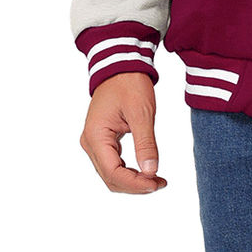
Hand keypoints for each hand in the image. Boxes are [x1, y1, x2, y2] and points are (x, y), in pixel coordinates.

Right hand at [79, 73, 167, 192]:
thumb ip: (146, 144)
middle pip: (110, 177)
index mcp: (96, 136)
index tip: (157, 184)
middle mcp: (91, 143)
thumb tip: (151, 172)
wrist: (121, 66)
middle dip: (135, 185)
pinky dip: (129, 171)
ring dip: (133, 180)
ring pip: (111, 173)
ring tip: (157, 180)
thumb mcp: (142, 113)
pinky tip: (147, 171)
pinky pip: (113, 163)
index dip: (135, 183)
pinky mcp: (102, 140)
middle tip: (161, 183)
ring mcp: (95, 142)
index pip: (113, 173)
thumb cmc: (130, 84)